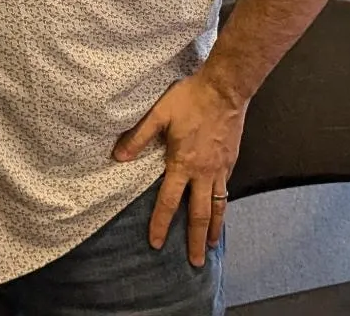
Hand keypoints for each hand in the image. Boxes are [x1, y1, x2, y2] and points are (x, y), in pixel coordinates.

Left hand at [113, 70, 248, 267]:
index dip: (161, 224)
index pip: (169, 202)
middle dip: (197, 240)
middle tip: (195, 262)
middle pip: (200, 215)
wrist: (226, 88)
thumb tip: (118, 156)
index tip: (157, 244)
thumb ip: (138, 137)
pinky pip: (226, 190)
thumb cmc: (191, 98)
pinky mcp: (231, 160)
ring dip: (215, 228)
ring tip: (213, 245)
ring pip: (218, 206)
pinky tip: (221, 210)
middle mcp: (204, 172)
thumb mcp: (159, 114)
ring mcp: (220, 168)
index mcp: (183, 164)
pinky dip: (223, 205)